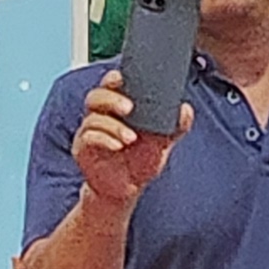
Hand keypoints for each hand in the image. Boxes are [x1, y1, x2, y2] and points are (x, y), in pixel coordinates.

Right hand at [64, 70, 183, 209]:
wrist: (126, 191)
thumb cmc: (140, 162)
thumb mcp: (161, 144)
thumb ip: (174, 127)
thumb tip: (186, 109)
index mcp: (117, 108)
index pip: (110, 85)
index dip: (113, 78)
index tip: (122, 77)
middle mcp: (100, 116)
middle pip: (96, 97)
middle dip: (111, 99)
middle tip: (129, 107)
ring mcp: (89, 132)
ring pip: (93, 118)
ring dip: (113, 125)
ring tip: (130, 138)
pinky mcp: (83, 149)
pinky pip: (88, 138)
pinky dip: (103, 139)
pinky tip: (117, 146)